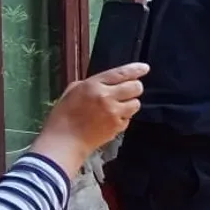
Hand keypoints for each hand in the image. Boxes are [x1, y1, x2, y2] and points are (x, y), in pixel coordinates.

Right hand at [31, 63, 149, 177]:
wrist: (65, 141)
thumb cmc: (64, 116)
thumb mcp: (73, 91)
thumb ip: (92, 84)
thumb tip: (108, 82)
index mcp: (93, 85)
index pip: (121, 73)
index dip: (136, 70)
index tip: (144, 68)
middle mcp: (106, 97)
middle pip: (136, 87)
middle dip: (134, 88)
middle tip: (127, 92)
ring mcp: (114, 112)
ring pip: (136, 103)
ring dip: (130, 104)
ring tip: (116, 107)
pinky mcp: (118, 126)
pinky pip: (129, 118)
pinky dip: (123, 118)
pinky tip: (110, 120)